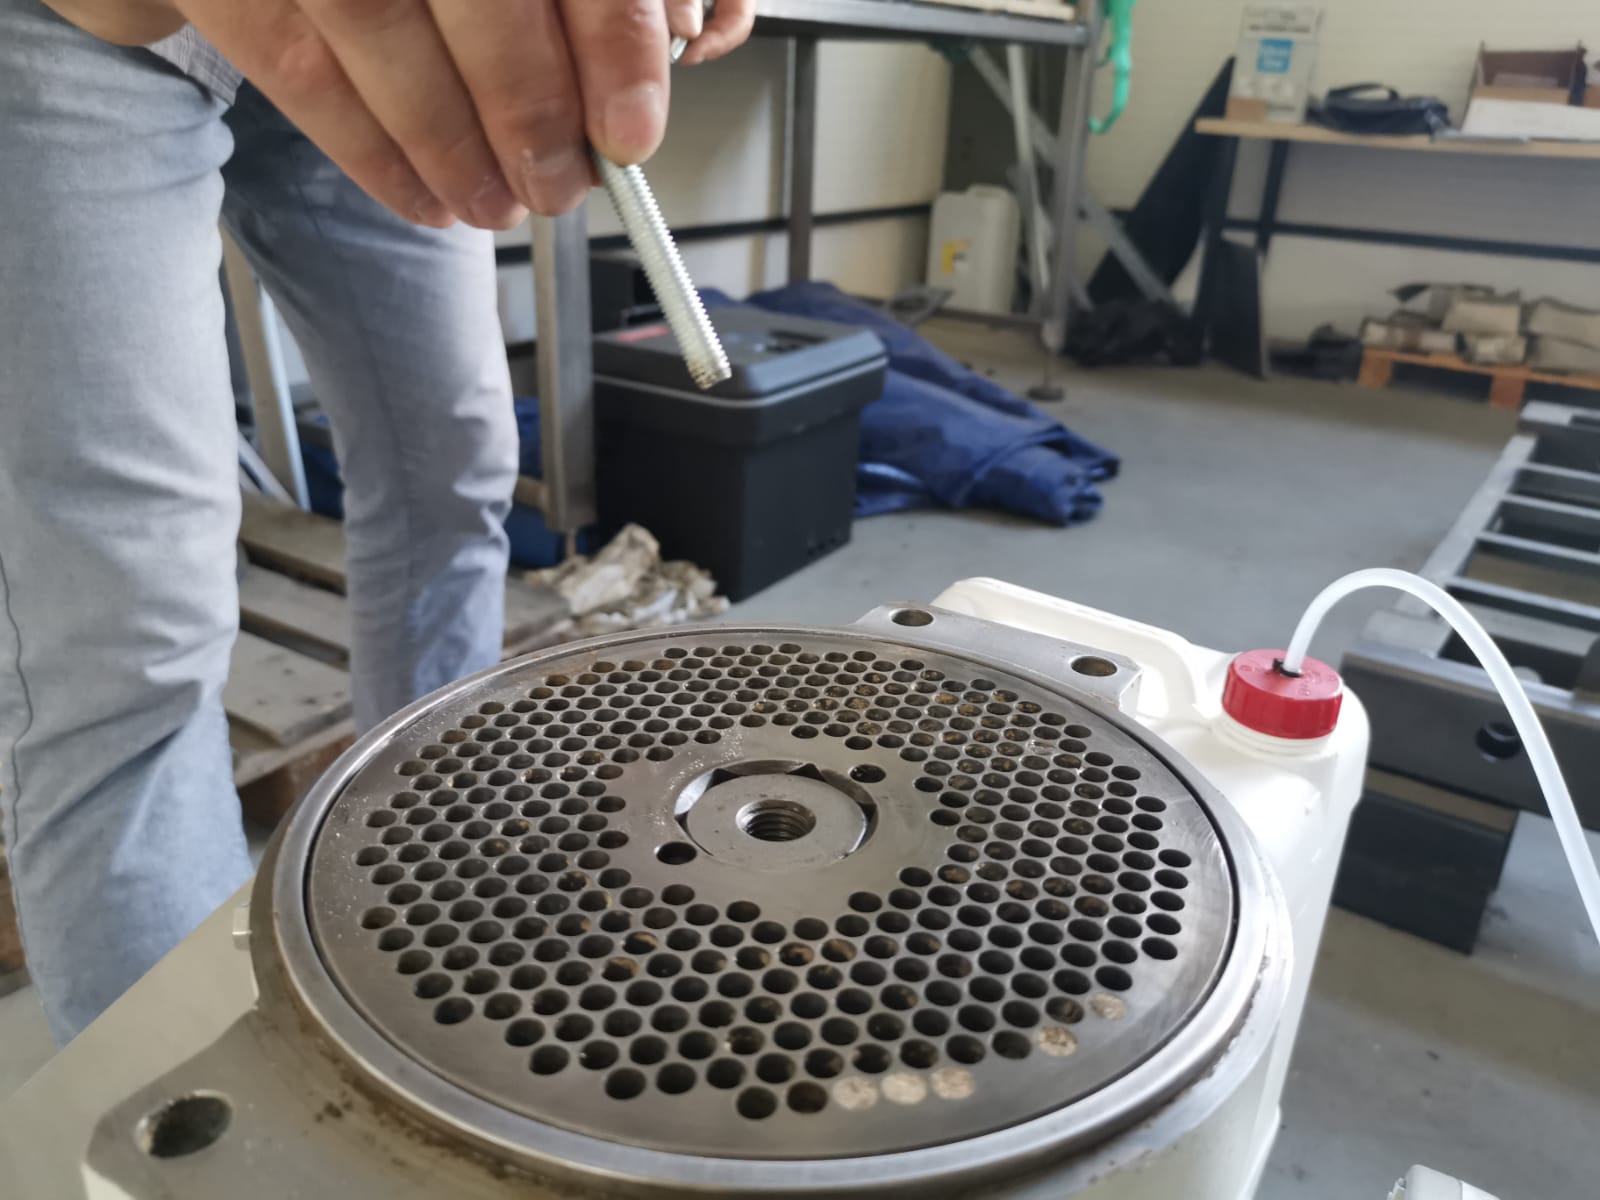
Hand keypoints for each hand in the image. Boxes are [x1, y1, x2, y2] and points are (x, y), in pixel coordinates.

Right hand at [46, 0, 755, 227]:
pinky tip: (424, 196)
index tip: (631, 132)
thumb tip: (661, 60)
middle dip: (527, 108)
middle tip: (561, 185)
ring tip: (495, 205)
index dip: (612, 42)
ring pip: (374, 21)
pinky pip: (295, 65)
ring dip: (449, 144)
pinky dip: (368, 151)